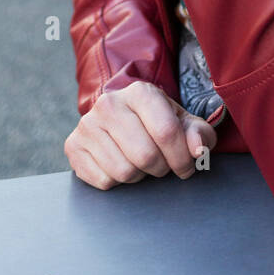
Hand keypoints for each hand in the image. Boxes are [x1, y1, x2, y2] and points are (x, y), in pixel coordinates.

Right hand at [63, 81, 218, 189]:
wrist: (121, 120)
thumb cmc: (157, 124)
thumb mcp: (184, 124)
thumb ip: (199, 135)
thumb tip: (197, 150)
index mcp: (140, 92)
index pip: (167, 132)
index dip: (182, 158)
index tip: (186, 166)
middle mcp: (109, 103)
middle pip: (146, 155)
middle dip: (161, 169)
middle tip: (162, 164)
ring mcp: (88, 125)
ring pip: (124, 171)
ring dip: (139, 175)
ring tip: (139, 162)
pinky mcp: (73, 146)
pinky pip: (104, 181)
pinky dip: (117, 182)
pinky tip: (119, 163)